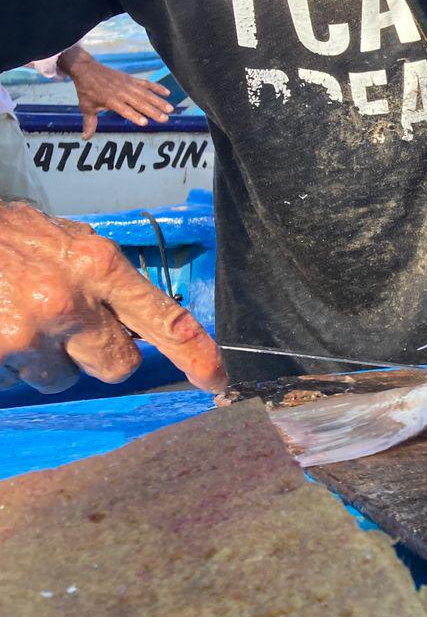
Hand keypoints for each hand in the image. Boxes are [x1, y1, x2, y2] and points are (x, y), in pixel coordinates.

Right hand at [0, 202, 225, 392]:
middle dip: (99, 356)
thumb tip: (131, 321)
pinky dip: (8, 365)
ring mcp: (27, 334)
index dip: (195, 354)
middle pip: (117, 366)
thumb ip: (101, 278)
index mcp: (96, 264)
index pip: (162, 317)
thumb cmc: (3, 234)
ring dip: (45, 360)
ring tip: (14, 317)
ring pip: (61, 379)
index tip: (216, 380)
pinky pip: (16, 382)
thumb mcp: (61, 237)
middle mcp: (68, 303)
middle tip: (67, 329)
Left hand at [59, 48, 173, 139]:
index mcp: (110, 100)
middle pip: (139, 103)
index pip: (124, 109)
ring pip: (146, 94)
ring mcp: (127, 85)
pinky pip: (146, 83)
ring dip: (159, 101)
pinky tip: (167, 93)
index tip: (145, 122)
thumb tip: (86, 138)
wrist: (86, 69)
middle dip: (153, 111)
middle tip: (164, 119)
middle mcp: (121, 92)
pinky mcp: (131, 79)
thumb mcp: (86, 107)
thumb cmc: (87, 90)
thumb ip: (90, 123)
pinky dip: (157, 87)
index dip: (134, 116)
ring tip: (170, 109)